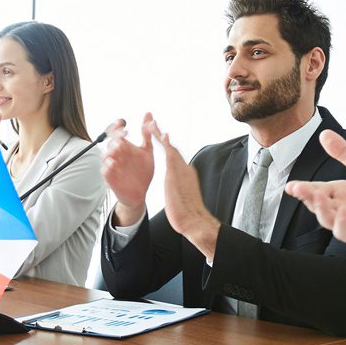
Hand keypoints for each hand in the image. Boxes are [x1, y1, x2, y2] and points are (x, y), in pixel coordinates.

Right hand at [101, 114, 155, 225]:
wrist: (141, 193)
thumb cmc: (142, 171)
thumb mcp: (147, 151)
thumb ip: (147, 133)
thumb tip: (148, 114)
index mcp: (124, 146)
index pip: (116, 133)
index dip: (117, 127)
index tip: (123, 124)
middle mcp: (116, 155)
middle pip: (111, 142)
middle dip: (116, 139)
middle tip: (123, 137)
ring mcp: (111, 166)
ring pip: (106, 155)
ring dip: (111, 151)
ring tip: (118, 148)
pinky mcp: (109, 178)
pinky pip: (105, 170)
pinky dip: (108, 166)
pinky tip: (113, 163)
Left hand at [156, 128, 219, 260]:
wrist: (195, 220)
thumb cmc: (189, 213)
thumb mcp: (183, 197)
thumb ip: (180, 188)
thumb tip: (178, 189)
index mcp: (187, 175)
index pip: (175, 157)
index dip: (168, 147)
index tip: (162, 138)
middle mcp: (185, 169)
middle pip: (173, 149)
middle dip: (162, 136)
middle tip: (153, 124)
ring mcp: (182, 169)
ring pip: (170, 147)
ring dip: (160, 135)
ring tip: (151, 124)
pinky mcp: (176, 173)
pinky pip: (169, 154)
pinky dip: (164, 143)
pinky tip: (159, 135)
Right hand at [285, 130, 345, 266]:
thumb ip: (345, 153)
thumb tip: (324, 133)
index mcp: (338, 192)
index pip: (315, 190)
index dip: (302, 188)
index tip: (289, 185)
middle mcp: (339, 208)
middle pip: (317, 204)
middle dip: (308, 197)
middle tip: (299, 188)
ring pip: (327, 220)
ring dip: (321, 210)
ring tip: (318, 197)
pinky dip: (342, 225)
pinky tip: (342, 213)